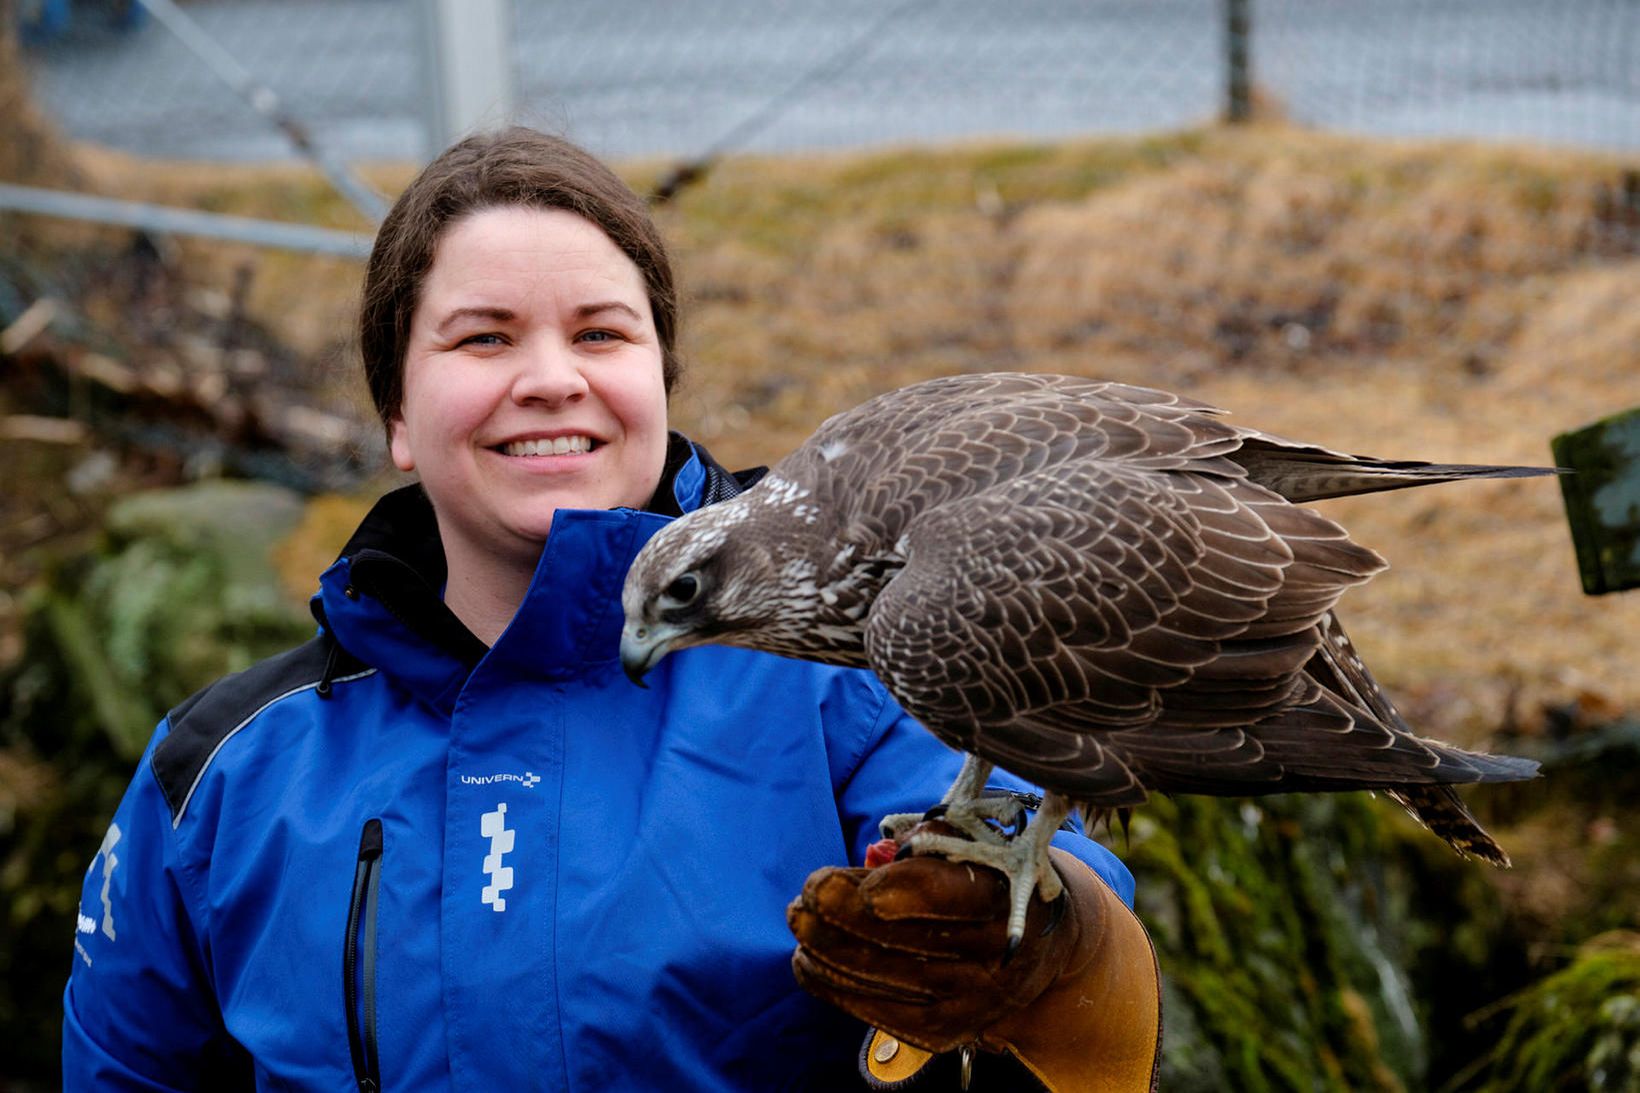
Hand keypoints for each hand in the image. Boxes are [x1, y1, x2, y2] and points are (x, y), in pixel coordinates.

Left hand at [788, 822, 1160, 1088]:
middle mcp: (1000, 952)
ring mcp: (978, 998)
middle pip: (916, 940)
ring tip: (800, 924)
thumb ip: (929, 842)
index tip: (856, 882)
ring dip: (834, 952)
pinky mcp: (952, 1029)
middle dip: (849, 918)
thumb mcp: (974, 843)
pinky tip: (807, 963)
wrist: (1041, 938)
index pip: (958, 894)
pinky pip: (887, 1014)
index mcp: (1010, 893)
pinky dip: (839, 989)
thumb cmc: (987, 874)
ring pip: (895, 979)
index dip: (903, 889)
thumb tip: (878, 858)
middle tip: (806, 897)